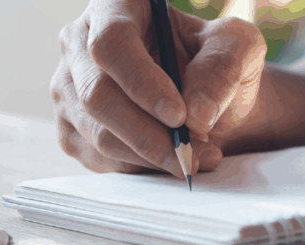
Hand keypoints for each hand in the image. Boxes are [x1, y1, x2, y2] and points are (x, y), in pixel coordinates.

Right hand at [52, 0, 266, 176]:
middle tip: (191, 152)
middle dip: (148, 134)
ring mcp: (68, 88)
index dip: (142, 82)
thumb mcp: (235, 47)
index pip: (112, 42)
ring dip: (150, 156)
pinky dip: (139, 168)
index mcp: (114, 7)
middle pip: (97, 95)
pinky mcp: (71, 129)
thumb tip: (196, 113)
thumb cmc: (213, 62)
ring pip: (97, 134)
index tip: (179, 116)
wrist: (203, 97)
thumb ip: (222, 67)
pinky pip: (98, 159)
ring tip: (196, 158)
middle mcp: (79, 43)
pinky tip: (170, 162)